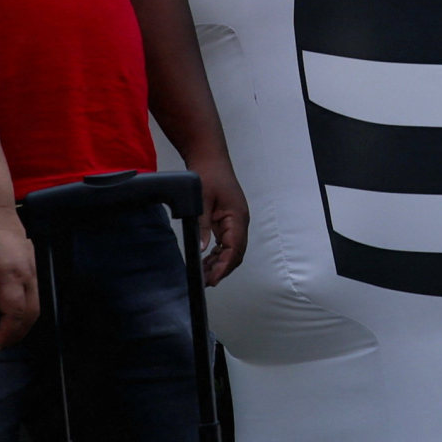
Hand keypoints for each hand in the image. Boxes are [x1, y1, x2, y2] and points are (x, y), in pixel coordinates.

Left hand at [0, 204, 39, 352]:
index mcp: (9, 276)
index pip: (15, 313)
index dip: (6, 333)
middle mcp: (27, 276)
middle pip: (32, 313)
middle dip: (18, 333)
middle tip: (1, 344)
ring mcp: (33, 270)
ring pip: (37, 304)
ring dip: (24, 323)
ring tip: (7, 333)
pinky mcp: (33, 266)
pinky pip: (36, 294)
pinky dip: (27, 309)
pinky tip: (13, 314)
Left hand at [190, 149, 249, 285]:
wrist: (209, 158)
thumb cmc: (208, 175)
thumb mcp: (201, 201)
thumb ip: (202, 226)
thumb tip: (203, 249)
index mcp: (237, 217)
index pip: (235, 248)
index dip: (225, 266)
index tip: (212, 279)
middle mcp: (239, 221)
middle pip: (236, 252)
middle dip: (223, 269)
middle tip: (206, 282)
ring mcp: (234, 221)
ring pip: (232, 249)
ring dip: (220, 262)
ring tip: (204, 274)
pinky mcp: (227, 220)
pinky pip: (226, 242)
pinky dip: (218, 253)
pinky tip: (207, 260)